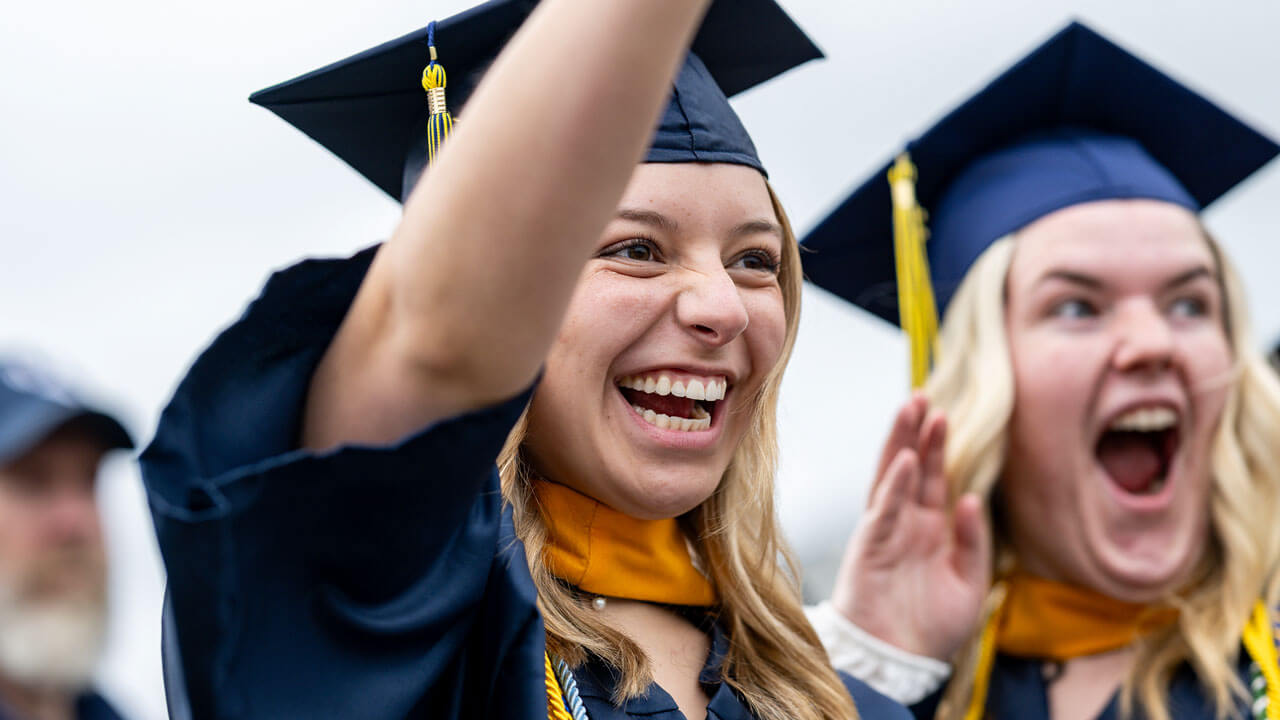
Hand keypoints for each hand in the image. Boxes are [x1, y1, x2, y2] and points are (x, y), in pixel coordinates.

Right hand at [830, 394, 990, 660]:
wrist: (898, 661)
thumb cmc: (930, 627)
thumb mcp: (969, 583)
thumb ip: (973, 540)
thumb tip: (972, 498)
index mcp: (929, 529)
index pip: (935, 478)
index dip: (939, 447)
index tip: (945, 412)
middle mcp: (906, 522)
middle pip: (912, 467)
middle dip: (918, 432)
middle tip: (924, 395)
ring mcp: (886, 530)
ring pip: (894, 476)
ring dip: (902, 442)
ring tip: (911, 407)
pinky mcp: (872, 544)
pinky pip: (885, 508)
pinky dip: (896, 483)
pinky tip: (907, 458)